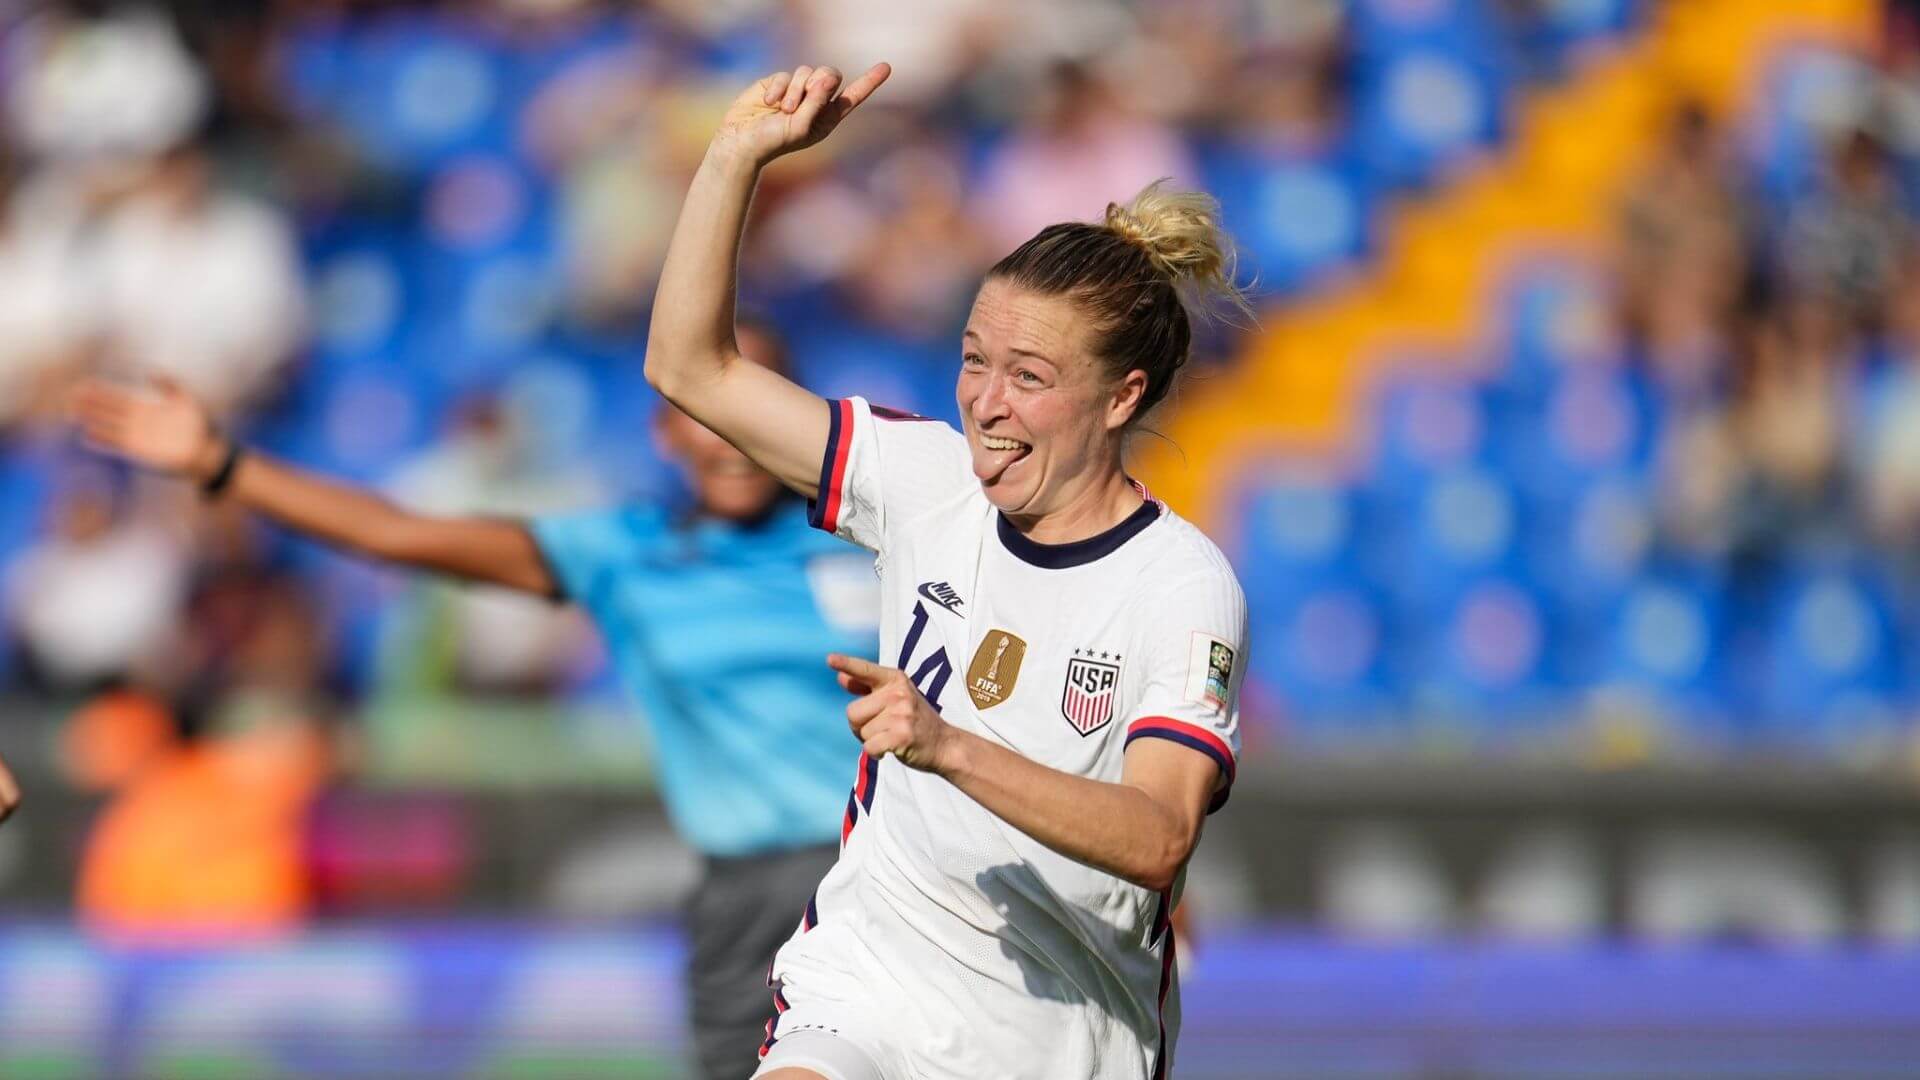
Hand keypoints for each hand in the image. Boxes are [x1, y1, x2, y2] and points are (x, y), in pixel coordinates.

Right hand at [72, 377, 225, 482]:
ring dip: (90, 420)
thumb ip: (170, 384)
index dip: (100, 391)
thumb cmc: (199, 425)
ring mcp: (137, 436)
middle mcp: (137, 421)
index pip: (117, 396)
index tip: (83, 384)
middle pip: (108, 410)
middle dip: (89, 404)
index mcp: (146, 407)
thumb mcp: (186, 399)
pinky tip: (87, 436)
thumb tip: (151, 370)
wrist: (207, 451)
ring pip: (108, 426)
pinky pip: (117, 445)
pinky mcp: (140, 452)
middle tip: (70, 396)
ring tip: (72, 414)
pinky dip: (102, 441)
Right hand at [711, 62, 890, 167]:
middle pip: (830, 75)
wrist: (742, 140)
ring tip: (783, 110)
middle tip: (805, 99)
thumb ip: (816, 103)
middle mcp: (815, 102)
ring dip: (795, 90)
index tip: (886, 67)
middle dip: (820, 83)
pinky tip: (768, 103)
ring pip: (806, 72)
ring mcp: (796, 91)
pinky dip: (778, 88)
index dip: (869, 81)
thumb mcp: (800, 127)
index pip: (852, 96)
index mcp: (828, 117)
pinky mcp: (777, 83)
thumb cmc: (774, 141)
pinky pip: (785, 74)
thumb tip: (826, 79)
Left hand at [827, 652, 953, 773]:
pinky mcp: (902, 735)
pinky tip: (890, 749)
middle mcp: (899, 693)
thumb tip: (840, 677)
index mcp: (895, 679)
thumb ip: (867, 687)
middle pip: (852, 712)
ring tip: (890, 737)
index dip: (846, 664)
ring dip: (870, 740)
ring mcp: (902, 714)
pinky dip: (876, 753)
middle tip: (880, 728)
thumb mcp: (894, 698)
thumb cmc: (914, 720)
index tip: (829, 659)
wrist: (944, 744)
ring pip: (861, 732)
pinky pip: (869, 747)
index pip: (865, 670)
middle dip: (859, 726)